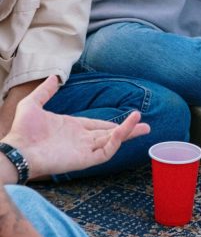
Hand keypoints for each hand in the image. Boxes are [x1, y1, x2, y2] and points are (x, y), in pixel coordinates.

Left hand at [2, 76, 150, 179]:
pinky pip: (105, 152)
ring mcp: (83, 150)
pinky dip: (115, 142)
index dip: (114, 123)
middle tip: (147, 126)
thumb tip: (54, 77)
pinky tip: (123, 131)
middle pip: (111, 135)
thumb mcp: (33, 104)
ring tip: (142, 125)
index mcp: (72, 128)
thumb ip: (45, 91)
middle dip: (129, 130)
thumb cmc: (22, 130)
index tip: (130, 118)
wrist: (17, 149)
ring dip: (127, 133)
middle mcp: (81, 140)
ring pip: (111, 142)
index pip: (98, 125)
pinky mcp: (84, 160)